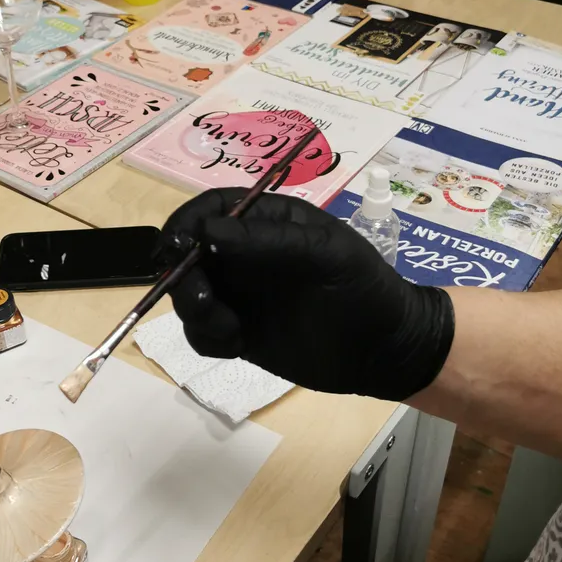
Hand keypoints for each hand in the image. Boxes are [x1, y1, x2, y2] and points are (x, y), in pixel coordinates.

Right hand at [163, 189, 453, 399]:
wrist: (386, 351)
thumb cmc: (366, 290)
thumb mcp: (326, 254)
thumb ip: (269, 240)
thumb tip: (209, 232)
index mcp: (266, 222)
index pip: (209, 210)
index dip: (184, 224)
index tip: (174, 249)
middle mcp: (244, 254)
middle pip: (186, 254)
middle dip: (183, 277)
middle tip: (205, 303)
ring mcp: (238, 294)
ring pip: (187, 295)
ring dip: (196, 312)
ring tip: (231, 331)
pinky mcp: (237, 332)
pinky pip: (200, 332)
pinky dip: (207, 339)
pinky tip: (239, 346)